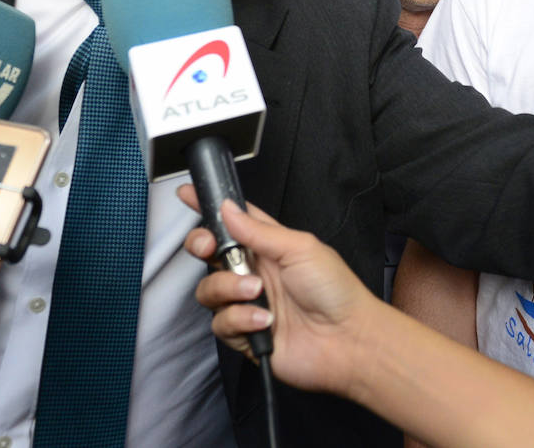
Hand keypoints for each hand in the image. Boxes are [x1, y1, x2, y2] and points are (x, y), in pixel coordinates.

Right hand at [179, 186, 372, 398]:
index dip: (209, 207)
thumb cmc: (335, 290)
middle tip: (211, 248)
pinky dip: (241, 319)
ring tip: (257, 292)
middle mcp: (255, 272)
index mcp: (269, 246)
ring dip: (229, 288)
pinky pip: (221, 323)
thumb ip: (259, 231)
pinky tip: (264, 321)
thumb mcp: (300, 248)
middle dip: (201, 246)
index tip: (186, 193)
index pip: (233, 221)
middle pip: (209, 254)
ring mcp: (247, 303)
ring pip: (209, 290)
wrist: (346, 339)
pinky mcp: (244, 333)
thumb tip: (228, 208)